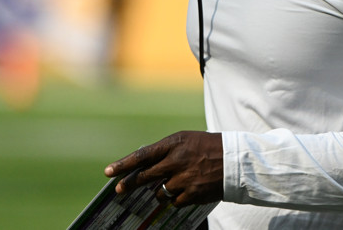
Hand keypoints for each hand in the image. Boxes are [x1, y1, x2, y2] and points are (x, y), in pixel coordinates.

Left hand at [105, 131, 222, 205]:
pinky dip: (175, 198)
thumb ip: (164, 152)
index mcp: (173, 144)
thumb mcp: (185, 141)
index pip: (142, 156)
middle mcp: (176, 161)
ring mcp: (184, 179)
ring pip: (158, 192)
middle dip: (128, 184)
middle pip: (144, 176)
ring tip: (171, 183)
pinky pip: (173, 201)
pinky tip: (185, 190)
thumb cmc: (206, 147)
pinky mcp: (192, 194)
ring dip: (159, 191)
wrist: (234, 160)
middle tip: (118, 190)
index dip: (123, 165)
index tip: (108, 172)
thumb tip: (144, 166)